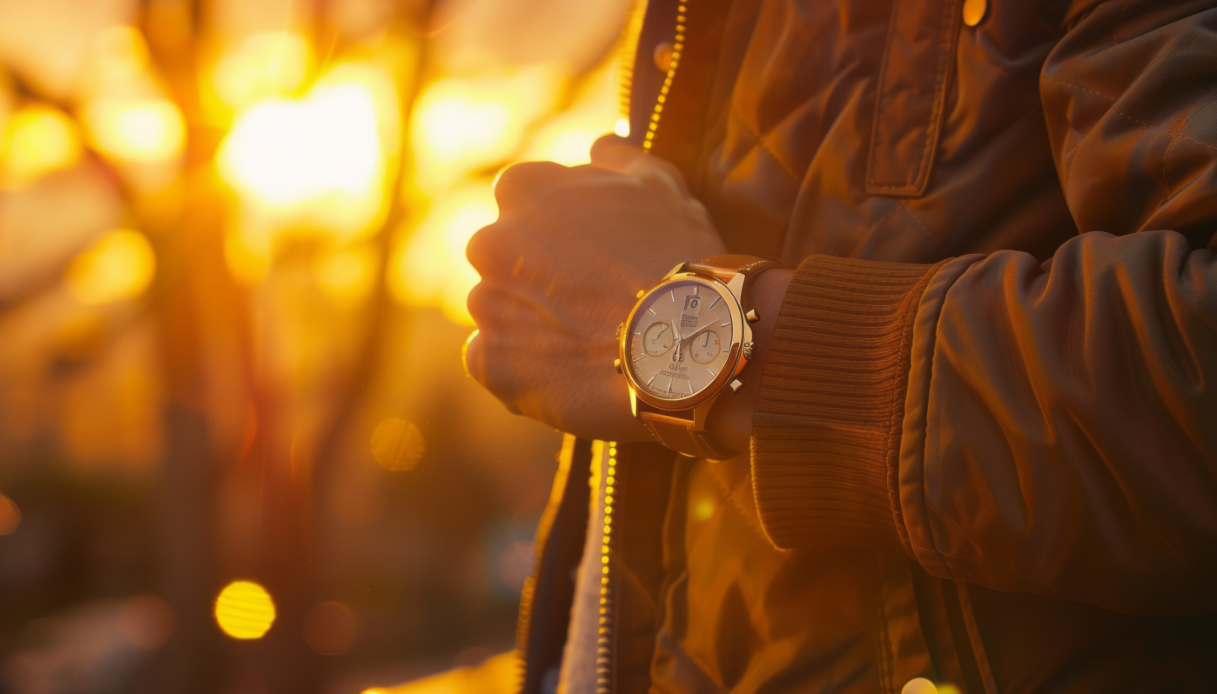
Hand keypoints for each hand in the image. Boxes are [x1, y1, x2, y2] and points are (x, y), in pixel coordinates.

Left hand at [464, 136, 726, 440]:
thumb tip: (599, 145)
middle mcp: (488, 242)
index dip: (563, 229)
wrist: (681, 349)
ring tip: (590, 341)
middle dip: (539, 275)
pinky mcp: (487, 361)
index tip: (595, 252)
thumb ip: (620, 158)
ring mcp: (485, 304)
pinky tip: (570, 371)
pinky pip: (496, 362)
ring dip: (534, 322)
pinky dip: (524, 367)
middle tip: (594, 299)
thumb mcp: (662, 186)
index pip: (525, 200)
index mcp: (522, 188)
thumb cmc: (675, 258)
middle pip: (507, 257)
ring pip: (502, 311)